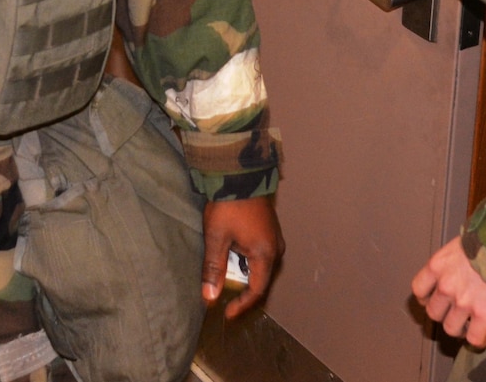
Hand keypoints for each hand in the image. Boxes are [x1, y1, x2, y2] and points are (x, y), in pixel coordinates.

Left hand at [202, 196, 281, 318]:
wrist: (240, 172)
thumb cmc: (229, 205)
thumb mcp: (217, 238)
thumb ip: (214, 269)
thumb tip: (210, 297)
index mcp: (265, 253)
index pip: (257, 290)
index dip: (242, 304)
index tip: (227, 313)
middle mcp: (275, 247)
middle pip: (261, 279)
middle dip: (244, 291)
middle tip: (227, 300)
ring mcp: (274, 236)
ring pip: (261, 266)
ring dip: (245, 274)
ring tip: (227, 280)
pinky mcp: (269, 228)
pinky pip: (261, 253)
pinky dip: (247, 261)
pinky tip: (233, 259)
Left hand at [412, 237, 485, 348]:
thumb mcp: (463, 242)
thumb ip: (454, 259)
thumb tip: (458, 264)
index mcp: (438, 266)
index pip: (419, 289)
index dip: (426, 298)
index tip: (434, 300)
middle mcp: (447, 286)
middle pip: (434, 313)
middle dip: (444, 315)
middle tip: (456, 314)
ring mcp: (464, 303)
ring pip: (451, 329)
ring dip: (460, 330)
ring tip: (470, 326)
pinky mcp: (483, 316)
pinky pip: (474, 338)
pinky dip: (478, 341)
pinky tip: (484, 337)